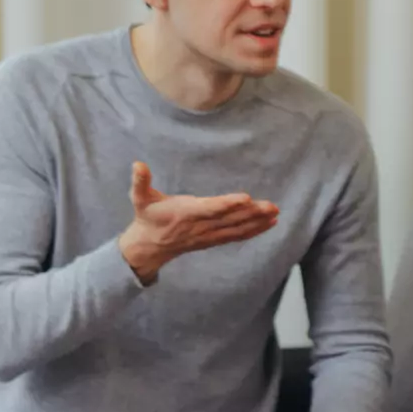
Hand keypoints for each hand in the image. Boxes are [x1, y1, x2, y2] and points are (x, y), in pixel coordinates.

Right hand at [118, 162, 278, 283]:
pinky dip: (254, 230)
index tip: (246, 198)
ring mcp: (208, 235)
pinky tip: (269, 224)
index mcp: (186, 213)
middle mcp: (200, 226)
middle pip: (230, 220)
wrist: (149, 247)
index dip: (228, 204)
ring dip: (257, 222)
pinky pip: (237, 236)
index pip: (210, 209)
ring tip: (275, 213)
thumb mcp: (139, 198)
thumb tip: (137, 164)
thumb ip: (140, 181)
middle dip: (252, 214)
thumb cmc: (147, 217)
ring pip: (237, 229)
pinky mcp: (213, 240)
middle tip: (272, 206)